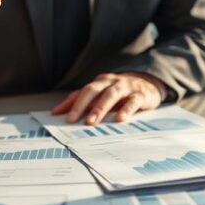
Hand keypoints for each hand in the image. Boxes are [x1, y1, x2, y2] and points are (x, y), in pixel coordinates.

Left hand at [51, 72, 165, 124]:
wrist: (148, 84)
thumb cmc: (120, 92)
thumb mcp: (102, 94)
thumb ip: (82, 101)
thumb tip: (57, 112)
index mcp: (100, 82)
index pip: (82, 92)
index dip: (69, 103)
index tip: (56, 116)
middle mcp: (110, 82)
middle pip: (93, 90)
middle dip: (81, 105)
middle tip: (72, 120)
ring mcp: (126, 87)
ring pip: (110, 95)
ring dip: (99, 108)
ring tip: (91, 122)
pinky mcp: (140, 95)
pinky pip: (132, 101)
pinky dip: (126, 110)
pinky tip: (120, 119)